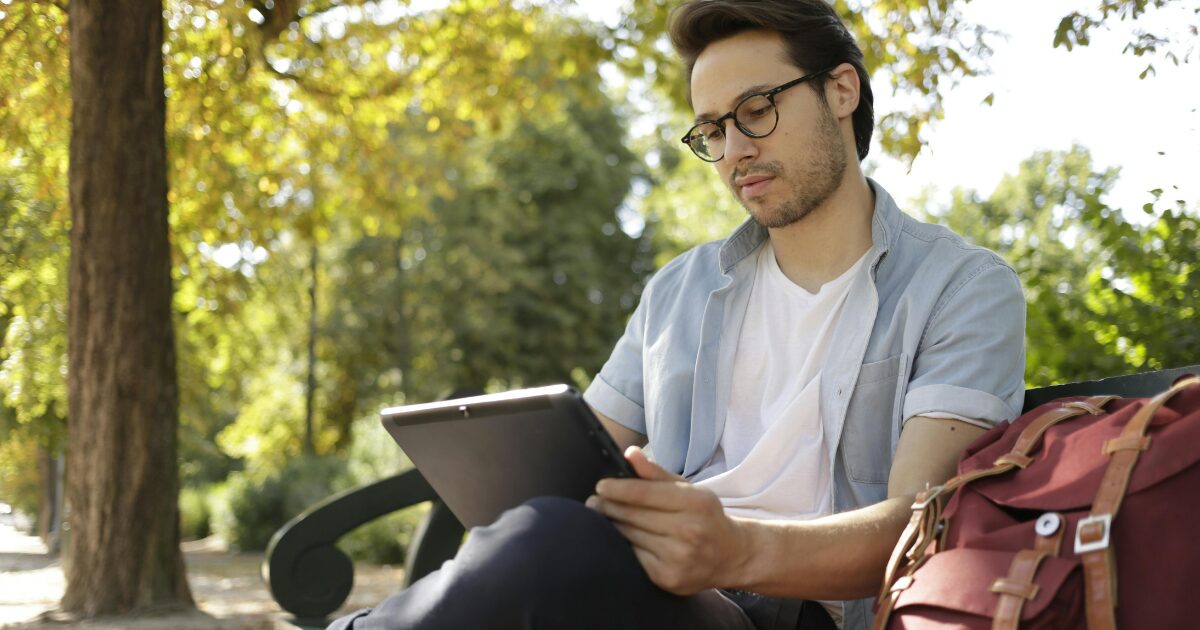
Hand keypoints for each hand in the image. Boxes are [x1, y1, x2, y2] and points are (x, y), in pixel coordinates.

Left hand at [586, 446, 750, 594]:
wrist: (731, 555)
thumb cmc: (705, 517)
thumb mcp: (688, 490)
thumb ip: (656, 473)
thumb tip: (630, 454)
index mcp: (695, 503)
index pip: (645, 494)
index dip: (618, 489)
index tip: (601, 486)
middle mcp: (688, 531)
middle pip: (633, 515)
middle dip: (609, 506)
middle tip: (595, 501)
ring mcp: (678, 557)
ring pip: (629, 536)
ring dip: (613, 525)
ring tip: (605, 516)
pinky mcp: (667, 577)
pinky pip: (633, 557)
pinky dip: (623, 545)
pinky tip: (620, 537)